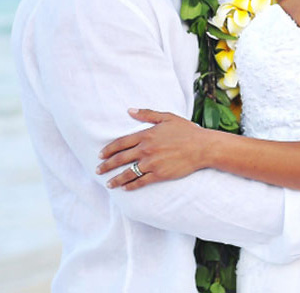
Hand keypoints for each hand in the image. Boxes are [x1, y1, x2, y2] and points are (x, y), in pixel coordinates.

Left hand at [96, 108, 210, 189]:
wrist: (202, 147)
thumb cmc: (185, 131)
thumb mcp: (166, 117)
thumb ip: (147, 114)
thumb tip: (130, 110)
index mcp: (145, 135)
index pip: (121, 143)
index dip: (108, 150)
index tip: (100, 155)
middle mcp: (146, 150)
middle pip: (120, 159)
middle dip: (107, 165)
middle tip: (98, 170)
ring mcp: (152, 163)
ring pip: (128, 173)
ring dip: (116, 179)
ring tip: (108, 184)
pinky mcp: (160, 174)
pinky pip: (141, 181)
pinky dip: (131, 186)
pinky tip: (125, 189)